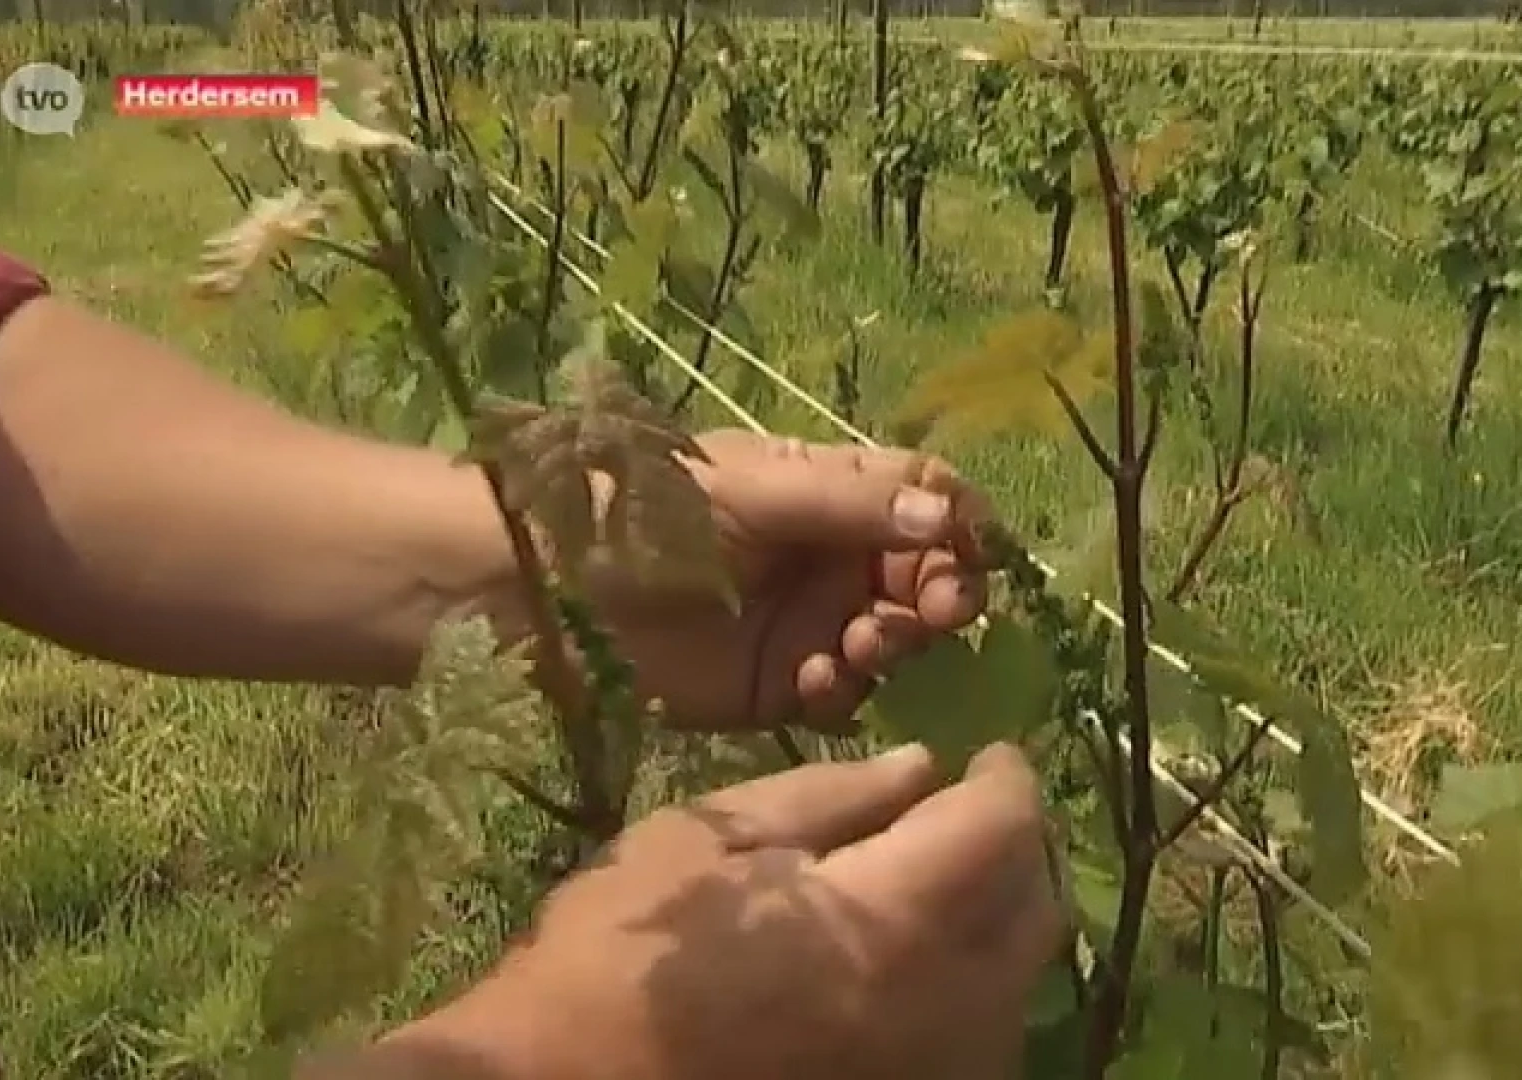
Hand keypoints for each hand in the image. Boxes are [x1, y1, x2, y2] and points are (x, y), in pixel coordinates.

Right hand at [371, 742, 1062, 1079]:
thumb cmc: (616, 956)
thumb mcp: (704, 840)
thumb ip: (826, 797)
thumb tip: (919, 768)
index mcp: (890, 922)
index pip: (1002, 829)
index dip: (1006, 777)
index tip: (987, 753)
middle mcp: (942, 1010)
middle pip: (1036, 909)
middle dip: (1015, 845)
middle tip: (968, 811)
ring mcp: (933, 1075)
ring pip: (1017, 983)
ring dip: (996, 919)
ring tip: (941, 882)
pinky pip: (979, 1043)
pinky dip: (970, 990)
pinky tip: (915, 967)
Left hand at [596, 430, 995, 733]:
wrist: (548, 594)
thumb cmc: (646, 515)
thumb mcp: (753, 492)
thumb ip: (851, 505)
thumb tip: (947, 518)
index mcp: (829, 490)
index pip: (924, 498)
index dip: (959, 526)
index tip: (973, 555)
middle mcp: (831, 555)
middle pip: (925, 574)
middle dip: (942, 594)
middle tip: (937, 613)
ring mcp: (809, 622)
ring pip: (894, 639)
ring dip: (893, 643)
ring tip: (858, 646)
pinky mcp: (779, 686)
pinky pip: (844, 696)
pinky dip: (843, 692)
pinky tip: (811, 683)